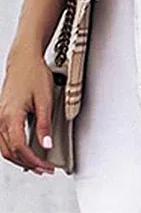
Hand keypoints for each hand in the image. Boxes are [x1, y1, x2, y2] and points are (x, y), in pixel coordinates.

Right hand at [0, 52, 55, 175]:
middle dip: (28, 164)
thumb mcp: (45, 99)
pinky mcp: (1, 115)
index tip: (46, 166)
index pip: (20, 148)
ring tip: (37, 163)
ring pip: (4, 148)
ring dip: (20, 158)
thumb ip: (44, 124)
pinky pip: (3, 139)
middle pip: (10, 152)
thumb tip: (46, 145)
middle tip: (44, 169)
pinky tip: (25, 150)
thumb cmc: (34, 74)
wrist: (24, 60)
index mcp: (11, 116)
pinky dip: (14, 149)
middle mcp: (0, 118)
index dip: (34, 161)